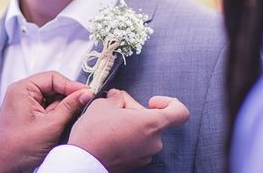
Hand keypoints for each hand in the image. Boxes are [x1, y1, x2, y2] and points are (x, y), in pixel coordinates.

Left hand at [0, 71, 93, 172]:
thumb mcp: (50, 126)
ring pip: (52, 97)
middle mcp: (22, 92)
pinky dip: (57, 114)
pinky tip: (63, 122)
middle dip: (67, 97)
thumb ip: (69, 107)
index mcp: (23, 89)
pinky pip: (48, 107)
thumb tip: (87, 93)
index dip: (71, 85)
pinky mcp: (29, 113)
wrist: (4, 166)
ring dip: (63, 107)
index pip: (53, 78)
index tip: (87, 93)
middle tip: (83, 106)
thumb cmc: (21, 147)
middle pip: (53, 86)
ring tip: (70, 118)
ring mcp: (25, 102)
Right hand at [68, 90, 189, 172]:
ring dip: (130, 124)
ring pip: (144, 133)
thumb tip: (118, 98)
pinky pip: (137, 145)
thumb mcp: (104, 104)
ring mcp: (146, 155)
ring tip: (108, 122)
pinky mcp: (136, 164)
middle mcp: (154, 142)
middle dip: (135, 111)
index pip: (180, 113)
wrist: (83, 161)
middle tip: (114, 108)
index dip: (169, 103)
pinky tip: (109, 135)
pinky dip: (127, 137)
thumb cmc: (95, 132)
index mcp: (152, 124)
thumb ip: (117, 98)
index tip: (152, 101)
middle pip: (154, 120)